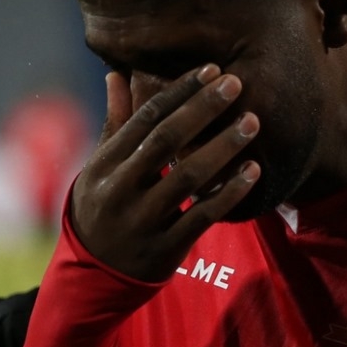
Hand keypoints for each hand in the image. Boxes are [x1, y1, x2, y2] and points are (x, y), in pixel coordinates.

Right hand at [70, 64, 260, 280]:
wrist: (94, 276)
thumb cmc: (102, 209)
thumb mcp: (98, 169)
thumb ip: (115, 123)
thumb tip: (116, 74)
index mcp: (105, 164)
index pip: (144, 119)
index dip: (179, 92)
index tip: (210, 70)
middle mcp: (121, 190)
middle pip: (165, 141)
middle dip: (202, 109)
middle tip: (236, 84)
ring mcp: (143, 221)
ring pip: (188, 178)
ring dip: (223, 147)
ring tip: (252, 122)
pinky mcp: (165, 248)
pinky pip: (203, 216)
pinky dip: (229, 192)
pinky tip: (253, 170)